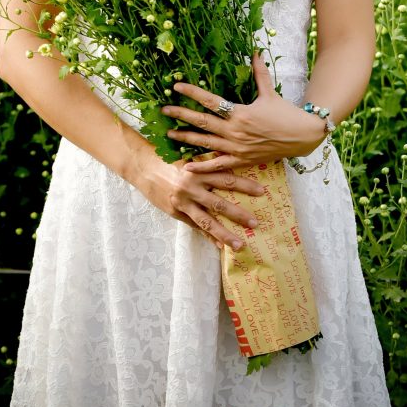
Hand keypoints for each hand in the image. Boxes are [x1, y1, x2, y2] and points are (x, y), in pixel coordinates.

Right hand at [134, 145, 265, 250]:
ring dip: (225, 234)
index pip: (227, 178)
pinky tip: (219, 246)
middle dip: (239, 214)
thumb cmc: (170, 160)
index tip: (263, 192)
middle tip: (256, 223)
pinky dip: (207, 236)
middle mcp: (192, 187)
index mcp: (199, 170)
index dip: (245, 185)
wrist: (143, 167)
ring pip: (207, 220)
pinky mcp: (175, 212)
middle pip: (220, 202)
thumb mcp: (191, 159)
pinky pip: (195, 226)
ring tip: (240, 244)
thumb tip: (231, 167)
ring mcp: (183, 202)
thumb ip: (209, 166)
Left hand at [162, 53, 325, 173]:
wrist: (303, 136)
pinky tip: (187, 166)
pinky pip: (219, 165)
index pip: (210, 100)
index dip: (192, 93)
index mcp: (240, 112)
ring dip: (186, 138)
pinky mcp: (242, 161)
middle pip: (202, 122)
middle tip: (163, 110)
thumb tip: (255, 51)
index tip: (176, 86)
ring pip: (206, 143)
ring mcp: (237, 148)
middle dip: (181, 115)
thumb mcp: (269, 93)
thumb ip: (259, 73)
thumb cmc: (285, 113)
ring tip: (170, 134)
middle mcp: (235, 131)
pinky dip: (203, 166)